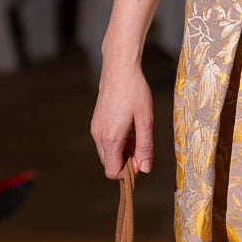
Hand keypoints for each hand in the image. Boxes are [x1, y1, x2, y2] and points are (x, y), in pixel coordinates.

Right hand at [90, 59, 152, 177]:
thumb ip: (145, 147)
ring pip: (107, 153)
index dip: (128, 173)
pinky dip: (116, 142)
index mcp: (111, 138)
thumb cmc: (135, 92)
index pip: (113, 172)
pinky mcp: (95, 122)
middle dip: (126, 162)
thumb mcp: (146, 120)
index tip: (141, 159)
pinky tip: (128, 127)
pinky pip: (104, 142)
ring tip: (135, 134)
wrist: (119, 69)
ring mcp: (95, 129)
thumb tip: (145, 169)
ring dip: (122, 151)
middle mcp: (98, 136)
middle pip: (109, 164)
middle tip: (140, 144)